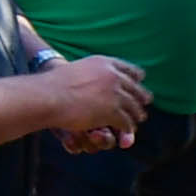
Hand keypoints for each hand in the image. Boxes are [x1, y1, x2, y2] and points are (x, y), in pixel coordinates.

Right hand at [28, 55, 148, 146]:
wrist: (49, 95)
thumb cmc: (54, 84)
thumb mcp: (77, 69)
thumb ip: (90, 72)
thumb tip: (92, 80)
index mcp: (105, 63)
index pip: (129, 69)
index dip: (136, 76)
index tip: (140, 80)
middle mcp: (113, 76)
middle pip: (135, 88)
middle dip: (141, 96)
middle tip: (146, 101)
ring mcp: (115, 93)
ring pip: (134, 107)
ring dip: (137, 114)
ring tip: (138, 118)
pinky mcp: (113, 111)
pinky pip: (126, 122)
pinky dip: (128, 129)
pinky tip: (127, 132)